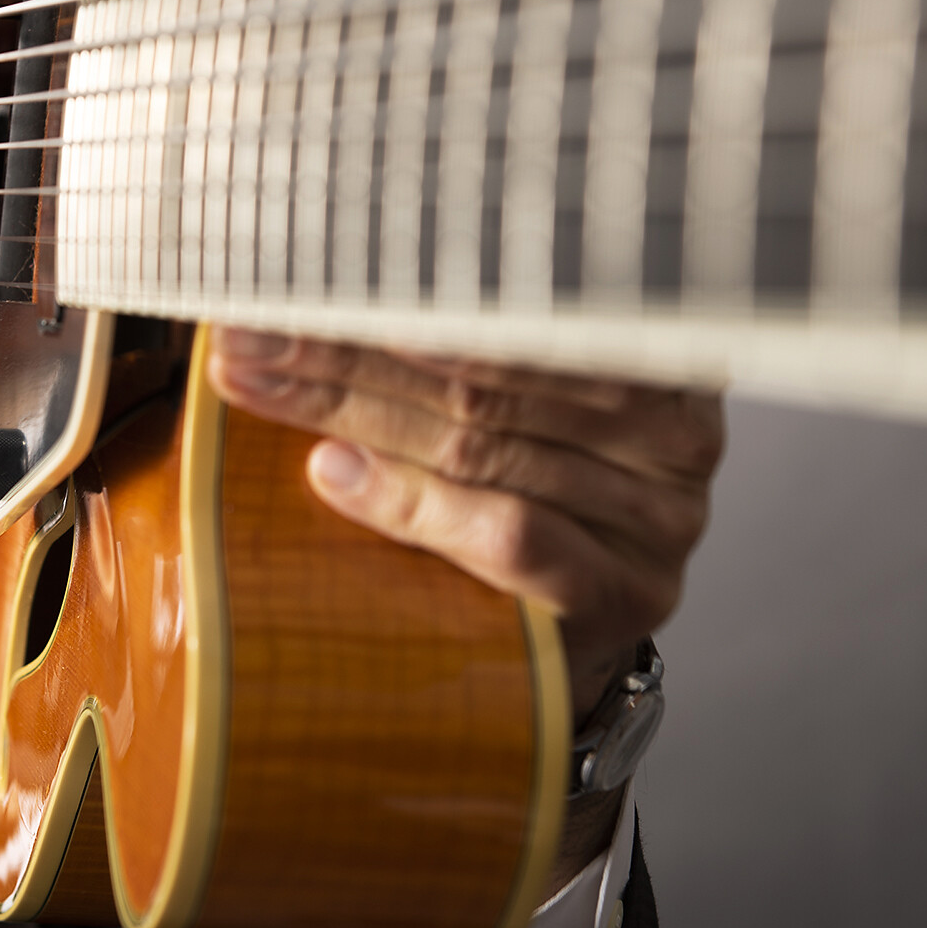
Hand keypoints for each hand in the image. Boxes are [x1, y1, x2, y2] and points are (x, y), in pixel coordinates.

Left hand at [205, 329, 718, 738]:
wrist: (563, 652)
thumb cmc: (517, 504)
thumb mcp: (494, 406)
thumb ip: (436, 346)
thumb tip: (299, 284)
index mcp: (648, 346)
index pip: (506, 302)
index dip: (389, 287)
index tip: (293, 274)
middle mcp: (674, 428)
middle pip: (482, 373)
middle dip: (348, 348)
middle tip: (252, 331)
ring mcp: (660, 517)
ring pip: (481, 444)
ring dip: (348, 410)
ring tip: (260, 383)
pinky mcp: (627, 593)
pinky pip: (510, 533)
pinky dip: (411, 501)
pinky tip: (332, 471)